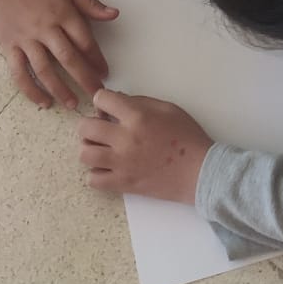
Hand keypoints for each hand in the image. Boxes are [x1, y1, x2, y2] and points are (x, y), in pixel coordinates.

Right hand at [0, 0, 117, 109]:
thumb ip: (90, 3)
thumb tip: (114, 14)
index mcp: (62, 13)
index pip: (84, 41)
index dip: (97, 58)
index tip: (105, 72)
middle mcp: (45, 29)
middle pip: (68, 59)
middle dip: (85, 79)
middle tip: (97, 95)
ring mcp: (26, 40)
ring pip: (45, 70)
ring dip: (60, 89)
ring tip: (73, 104)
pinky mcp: (9, 47)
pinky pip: (20, 73)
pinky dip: (31, 90)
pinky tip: (43, 101)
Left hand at [79, 89, 211, 202]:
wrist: (198, 171)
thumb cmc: (187, 136)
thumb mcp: (167, 108)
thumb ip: (140, 101)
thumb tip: (118, 101)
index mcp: (137, 116)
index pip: (101, 99)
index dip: (102, 99)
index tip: (107, 105)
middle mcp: (124, 139)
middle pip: (85, 127)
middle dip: (90, 123)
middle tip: (101, 126)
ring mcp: (121, 164)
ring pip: (85, 154)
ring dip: (90, 147)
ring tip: (102, 147)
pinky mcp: (122, 183)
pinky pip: (93, 179)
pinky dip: (96, 173)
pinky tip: (108, 167)